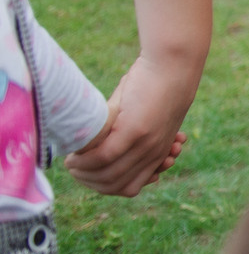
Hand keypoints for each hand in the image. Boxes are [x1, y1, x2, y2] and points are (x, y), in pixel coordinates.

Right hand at [67, 54, 198, 195]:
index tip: (87, 174)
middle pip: (117, 186)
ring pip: (109, 176)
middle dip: (90, 182)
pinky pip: (105, 157)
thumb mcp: (142, 116)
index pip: (129, 187)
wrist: (173, 66)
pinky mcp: (135, 131)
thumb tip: (96, 140)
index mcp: (158, 153)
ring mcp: (145, 144)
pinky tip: (74, 157)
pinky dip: (86, 161)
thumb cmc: (154, 86)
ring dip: (84, 174)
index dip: (104, 187)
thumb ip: (125, 131)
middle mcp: (154, 153)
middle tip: (73, 168)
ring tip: (70, 163)